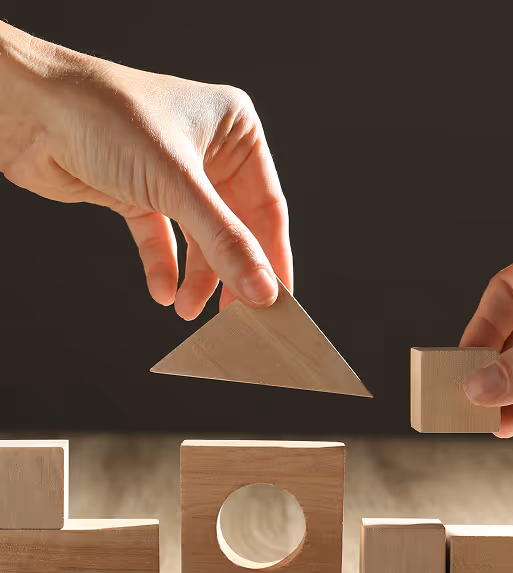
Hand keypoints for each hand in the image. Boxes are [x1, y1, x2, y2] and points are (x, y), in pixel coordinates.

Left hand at [0, 22, 291, 318]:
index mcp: (234, 130)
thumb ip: (224, 242)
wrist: (27, 110)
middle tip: (234, 315)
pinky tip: (163, 291)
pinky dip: (162, 266)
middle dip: (230, 273)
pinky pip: (161, 238)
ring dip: (196, 277)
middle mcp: (207, 151)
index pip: (267, 206)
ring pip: (198, 238)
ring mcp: (172, 173)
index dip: (272, 257)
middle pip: (234, 227)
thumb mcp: (177, 184)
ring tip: (189, 309)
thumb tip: (261, 289)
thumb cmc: (104, 116)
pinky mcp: (138, 193)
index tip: (278, 299)